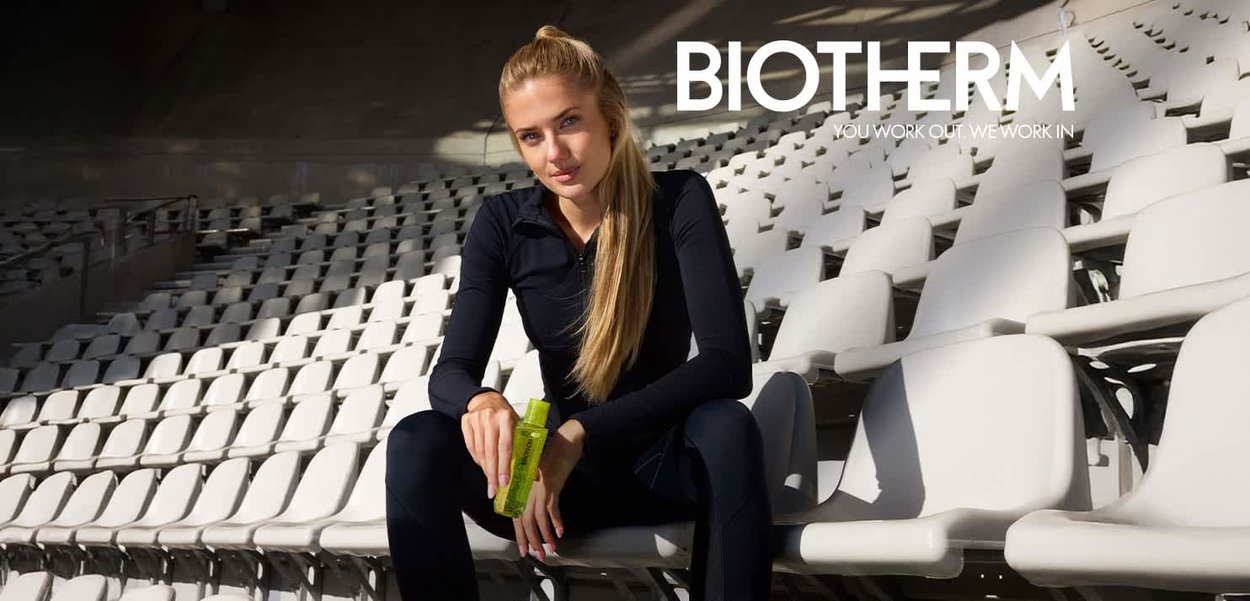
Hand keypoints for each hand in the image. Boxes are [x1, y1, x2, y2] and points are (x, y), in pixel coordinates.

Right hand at [461, 391, 518, 498]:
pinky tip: (483, 466)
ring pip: (479, 451)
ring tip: (490, 481)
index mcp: (506, 418)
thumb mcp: (517, 424)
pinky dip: (477, 459)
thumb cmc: (504, 414)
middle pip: (490, 452)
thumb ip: (523, 445)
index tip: (504, 482)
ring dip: (485, 469)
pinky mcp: (466, 422)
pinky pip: (470, 446)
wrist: (485, 398)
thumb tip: (533, 474)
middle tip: (494, 489)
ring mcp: (476, 420)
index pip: (505, 446)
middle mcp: (490, 418)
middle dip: (492, 473)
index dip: (504, 466)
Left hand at [514, 419, 585, 560]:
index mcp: (522, 486)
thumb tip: (534, 510)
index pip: (516, 516)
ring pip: (538, 518)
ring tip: (550, 550)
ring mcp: (538, 487)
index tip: (524, 550)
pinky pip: (552, 508)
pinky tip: (560, 532)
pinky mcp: (551, 484)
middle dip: (532, 541)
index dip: (520, 535)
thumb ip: (534, 489)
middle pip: (525, 521)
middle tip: (537, 556)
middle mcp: (526, 489)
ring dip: (545, 536)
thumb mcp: (539, 473)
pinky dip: (556, 522)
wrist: (565, 439)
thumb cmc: (552, 455)